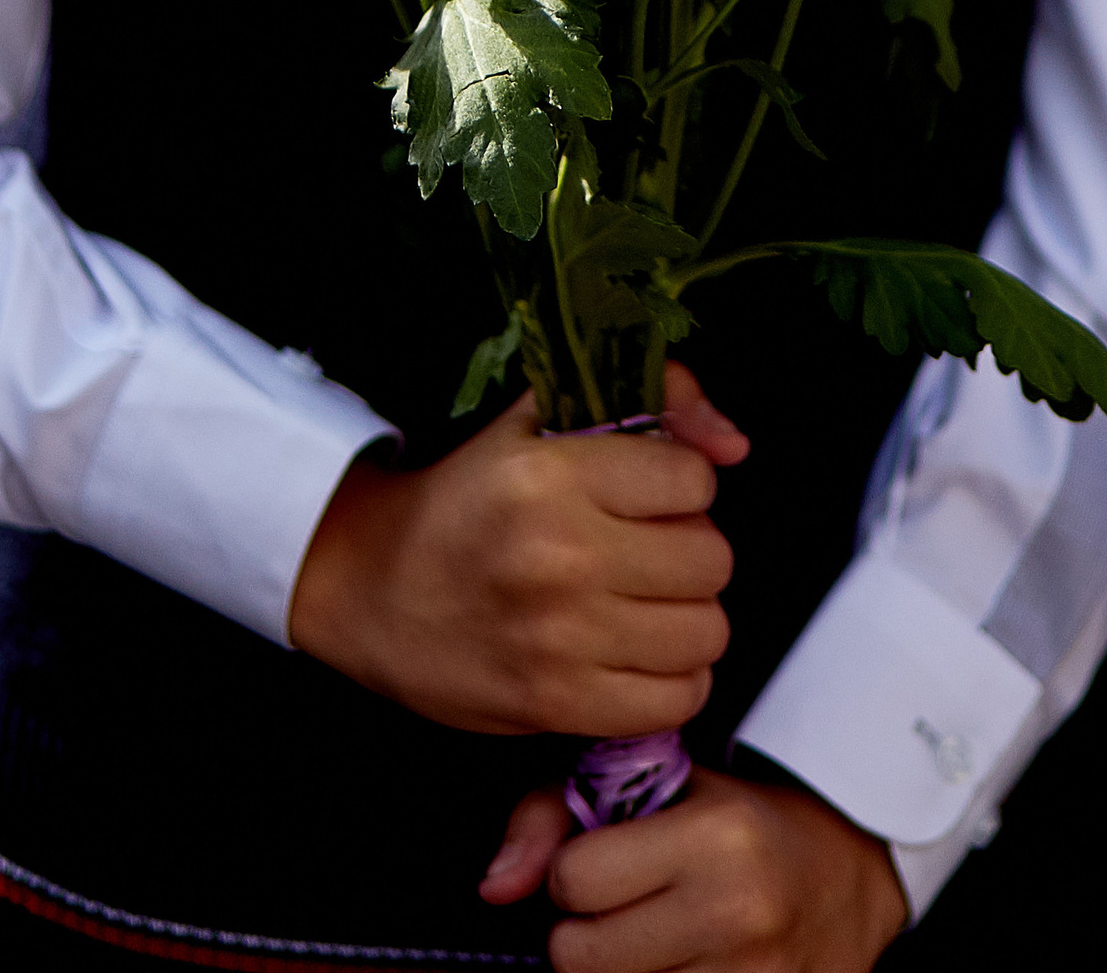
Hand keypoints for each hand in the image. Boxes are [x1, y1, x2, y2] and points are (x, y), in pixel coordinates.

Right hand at [287, 364, 745, 738]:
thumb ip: (649, 401)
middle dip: (690, 551)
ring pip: (705, 632)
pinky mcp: (557, 704)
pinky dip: (672, 680)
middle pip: (711, 559)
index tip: (648, 494)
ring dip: (688, 617)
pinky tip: (638, 654)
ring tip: (647, 603)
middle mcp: (562, 554)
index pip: (693, 479)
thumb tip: (736, 443)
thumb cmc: (464, 496)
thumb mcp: (536, 419)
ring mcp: (562, 638)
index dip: (680, 484)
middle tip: (648, 552)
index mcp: (553, 473)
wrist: (370, 588)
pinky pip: (676, 699)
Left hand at [479, 768, 907, 972]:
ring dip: (615, 971)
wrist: (848, 874)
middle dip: (582, 933)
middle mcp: (737, 914)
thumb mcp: (657, 783)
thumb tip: (493, 887)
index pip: (575, 880)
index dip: (572, 872)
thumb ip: (555, 812)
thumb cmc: (738, 821)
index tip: (599, 864)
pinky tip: (674, 963)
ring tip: (649, 935)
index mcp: (717, 839)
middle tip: (619, 909)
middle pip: (580, 958)